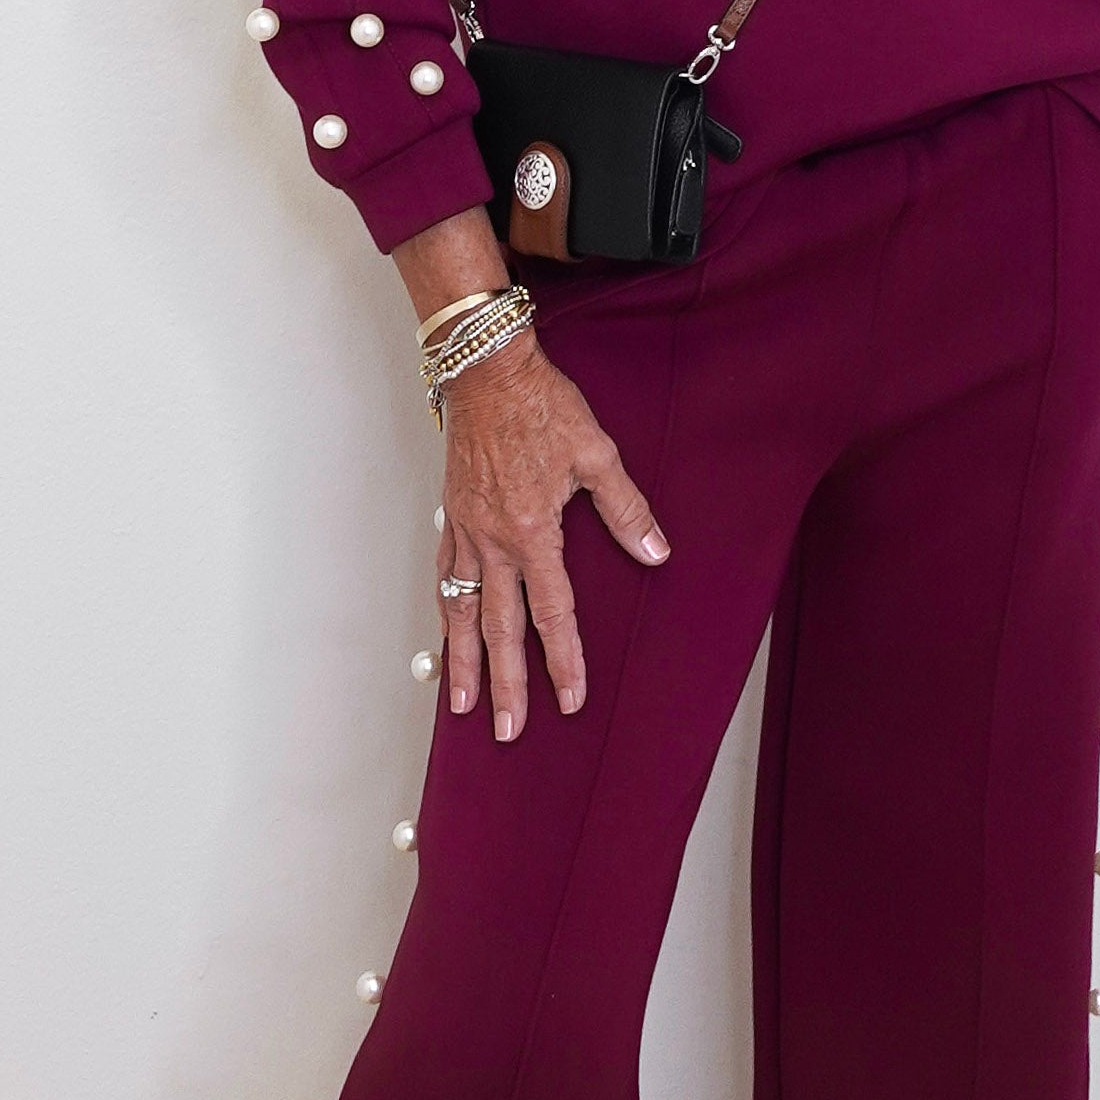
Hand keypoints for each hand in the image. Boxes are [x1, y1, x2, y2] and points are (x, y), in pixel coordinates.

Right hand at [438, 337, 668, 739]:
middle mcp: (493, 541)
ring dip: (463, 660)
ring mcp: (466, 531)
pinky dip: (446, 610)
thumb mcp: (596, 452)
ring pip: (462, 610)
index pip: (552, 613)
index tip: (568, 700)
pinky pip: (445, 575)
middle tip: (507, 730)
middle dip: (505, 683)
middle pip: (499, 628)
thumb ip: (625, 507)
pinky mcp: (451, 516)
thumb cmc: (540, 405)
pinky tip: (447, 630)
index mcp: (533, 531)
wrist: (485, 370)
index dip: (563, 660)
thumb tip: (655, 550)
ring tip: (460, 703)